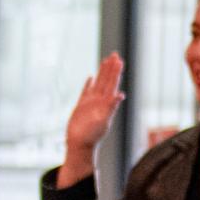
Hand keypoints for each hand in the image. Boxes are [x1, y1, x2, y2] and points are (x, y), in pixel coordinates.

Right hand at [58, 54, 124, 185]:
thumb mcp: (103, 121)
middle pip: (106, 80)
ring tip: (106, 61)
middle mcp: (99, 101)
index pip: (112, 83)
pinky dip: (89, 84)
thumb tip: (120, 95)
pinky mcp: (81, 106)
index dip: (115, 72)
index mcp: (106, 102)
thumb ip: (111, 107)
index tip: (119, 60)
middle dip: (111, 68)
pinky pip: (86, 91)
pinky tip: (91, 77)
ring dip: (102, 72)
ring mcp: (90, 103)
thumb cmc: (91, 136)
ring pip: (97, 83)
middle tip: (115, 54)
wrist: (79, 144)